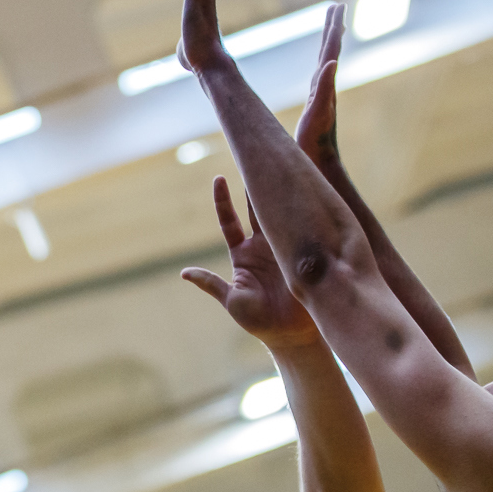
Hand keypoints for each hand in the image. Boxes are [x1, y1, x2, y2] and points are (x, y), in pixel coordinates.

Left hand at [182, 176, 319, 350]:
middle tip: (255, 157)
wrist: (292, 335)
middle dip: (255, 184)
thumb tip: (184, 272)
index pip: (230, 220)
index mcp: (243, 254)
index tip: (219, 177)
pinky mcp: (302, 252)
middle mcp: (262, 246)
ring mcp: (284, 246)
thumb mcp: (232, 301)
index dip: (224, 200)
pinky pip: (301, 229)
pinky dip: (303, 213)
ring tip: (281, 164)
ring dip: (279, 191)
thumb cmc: (259, 321)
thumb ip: (212, 284)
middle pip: (256, 208)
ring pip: (279, 212)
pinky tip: (307, 192)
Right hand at [295, 3, 345, 170]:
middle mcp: (325, 86)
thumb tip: (332, 63)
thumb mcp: (318, 114)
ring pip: (325, 60)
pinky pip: (319, 75)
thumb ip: (324, 90)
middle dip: (332, 27)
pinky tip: (322, 63)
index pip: (330, 49)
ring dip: (328, 42)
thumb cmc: (316, 142)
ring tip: (331, 27)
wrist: (320, 163)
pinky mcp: (316, 103)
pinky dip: (321, 62)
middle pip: (329, 50)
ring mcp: (321, 94)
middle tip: (336, 7)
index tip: (337, 6)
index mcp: (325, 84)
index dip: (333, 27)